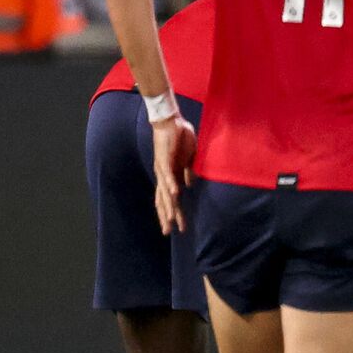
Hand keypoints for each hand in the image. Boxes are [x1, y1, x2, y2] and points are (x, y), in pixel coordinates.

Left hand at [151, 117, 196, 234]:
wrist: (170, 120)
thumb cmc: (180, 137)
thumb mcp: (189, 157)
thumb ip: (188, 171)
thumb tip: (190, 184)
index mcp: (171, 175)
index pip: (171, 199)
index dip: (174, 213)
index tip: (179, 228)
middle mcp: (164, 175)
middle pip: (164, 201)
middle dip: (167, 217)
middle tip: (169, 232)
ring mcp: (163, 168)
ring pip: (164, 192)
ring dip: (168, 206)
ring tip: (171, 220)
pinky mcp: (165, 159)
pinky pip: (168, 175)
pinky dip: (171, 185)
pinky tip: (176, 194)